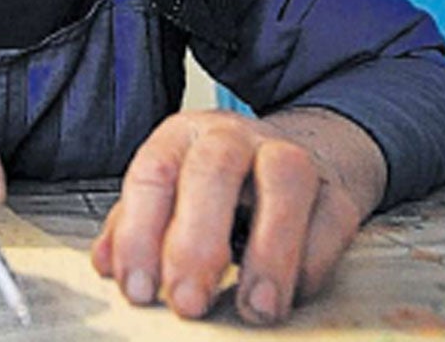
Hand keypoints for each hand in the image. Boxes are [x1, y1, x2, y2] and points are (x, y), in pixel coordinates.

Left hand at [90, 108, 384, 324]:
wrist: (310, 149)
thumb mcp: (173, 190)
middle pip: (213, 169)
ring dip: (268, 253)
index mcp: (181, 136)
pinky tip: (286, 297)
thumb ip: (136, 225)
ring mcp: (289, 156)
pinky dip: (309, 266)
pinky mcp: (337, 189)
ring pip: (283, 183)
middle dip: (197, 241)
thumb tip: (107, 264)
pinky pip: (330, 220)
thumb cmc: (227, 181)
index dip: (139, 234)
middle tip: (188, 301)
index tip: (137, 287)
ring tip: (253, 308)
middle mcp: (233, 137)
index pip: (152, 173)